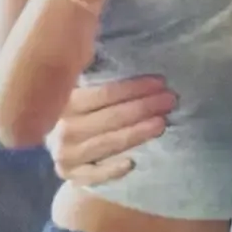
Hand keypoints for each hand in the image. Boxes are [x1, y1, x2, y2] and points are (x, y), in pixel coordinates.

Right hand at [45, 75, 178, 184]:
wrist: (66, 148)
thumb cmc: (82, 111)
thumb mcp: (82, 90)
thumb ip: (96, 75)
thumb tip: (118, 54)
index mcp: (63, 102)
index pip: (104, 94)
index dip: (134, 87)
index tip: (160, 82)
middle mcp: (62, 130)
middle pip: (111, 118)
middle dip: (144, 106)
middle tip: (170, 99)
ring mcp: (66, 156)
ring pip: (109, 143)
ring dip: (138, 132)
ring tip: (162, 122)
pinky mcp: (73, 177)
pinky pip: (96, 175)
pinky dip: (113, 169)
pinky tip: (133, 162)